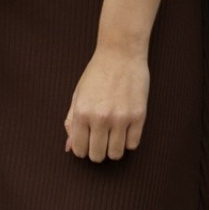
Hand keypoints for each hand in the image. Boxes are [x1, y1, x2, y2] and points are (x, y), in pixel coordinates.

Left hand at [64, 45, 149, 162]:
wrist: (120, 53)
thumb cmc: (97, 73)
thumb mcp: (78, 95)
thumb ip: (72, 122)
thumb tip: (69, 147)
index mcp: (82, 112)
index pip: (79, 149)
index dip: (82, 150)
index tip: (86, 144)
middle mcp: (100, 117)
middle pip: (97, 156)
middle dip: (97, 152)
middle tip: (99, 140)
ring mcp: (121, 118)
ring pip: (116, 154)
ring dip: (113, 149)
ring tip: (112, 135)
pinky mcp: (138, 116)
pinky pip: (133, 145)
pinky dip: (128, 141)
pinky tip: (125, 129)